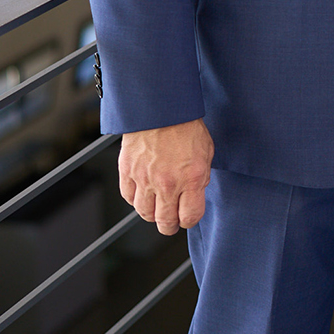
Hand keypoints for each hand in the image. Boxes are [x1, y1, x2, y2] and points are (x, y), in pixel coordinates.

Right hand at [117, 118, 213, 233]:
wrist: (160, 107)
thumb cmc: (186, 126)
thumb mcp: (206, 152)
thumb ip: (200, 178)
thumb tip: (193, 196)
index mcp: (191, 179)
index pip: (189, 217)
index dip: (189, 220)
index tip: (187, 216)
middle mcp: (167, 183)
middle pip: (165, 221)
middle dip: (170, 226)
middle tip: (171, 222)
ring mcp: (145, 179)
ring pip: (144, 213)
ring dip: (151, 214)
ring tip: (156, 208)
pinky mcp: (127, 171)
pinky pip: (129, 197)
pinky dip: (135, 199)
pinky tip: (143, 193)